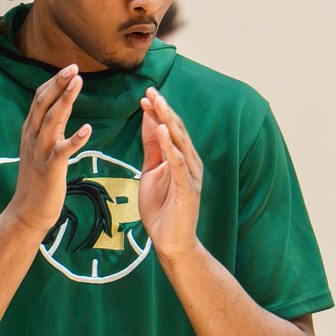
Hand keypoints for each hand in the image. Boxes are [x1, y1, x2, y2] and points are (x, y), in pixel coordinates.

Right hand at [7, 65, 91, 237]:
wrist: (28, 211)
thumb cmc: (39, 180)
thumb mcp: (40, 147)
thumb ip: (48, 127)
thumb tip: (60, 106)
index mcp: (30, 131)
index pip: (39, 99)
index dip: (54, 82)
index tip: (70, 68)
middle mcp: (32, 138)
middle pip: (43, 103)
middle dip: (58, 84)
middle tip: (74, 67)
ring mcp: (40, 152)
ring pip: (52, 120)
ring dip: (65, 100)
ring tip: (79, 84)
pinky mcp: (50, 169)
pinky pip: (63, 151)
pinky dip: (75, 139)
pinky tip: (88, 129)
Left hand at [138, 87, 202, 260]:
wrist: (170, 242)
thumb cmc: (161, 209)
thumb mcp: (151, 172)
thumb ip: (152, 149)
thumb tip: (150, 121)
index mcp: (181, 158)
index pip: (170, 129)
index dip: (158, 112)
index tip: (145, 95)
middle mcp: (190, 163)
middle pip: (176, 131)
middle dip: (163, 111)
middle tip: (151, 92)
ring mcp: (191, 176)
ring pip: (179, 143)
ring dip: (167, 122)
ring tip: (157, 104)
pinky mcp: (188, 189)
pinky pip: (178, 164)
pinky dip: (171, 146)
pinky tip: (162, 132)